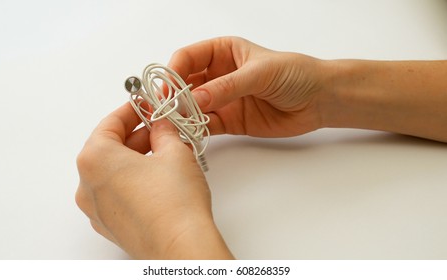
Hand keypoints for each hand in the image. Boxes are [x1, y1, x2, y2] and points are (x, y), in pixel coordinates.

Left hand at [76, 103, 232, 258]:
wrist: (181, 247)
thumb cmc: (174, 202)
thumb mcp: (174, 151)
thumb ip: (164, 131)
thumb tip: (161, 125)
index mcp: (95, 160)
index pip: (109, 124)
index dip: (131, 110)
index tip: (146, 105)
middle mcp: (87, 186)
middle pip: (108, 149)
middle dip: (136, 136)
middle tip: (160, 128)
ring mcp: (97, 210)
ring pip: (113, 173)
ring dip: (135, 159)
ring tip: (164, 153)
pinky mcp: (111, 226)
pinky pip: (117, 194)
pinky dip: (133, 181)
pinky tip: (158, 178)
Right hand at [168, 36, 326, 136]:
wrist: (319, 100)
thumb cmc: (294, 74)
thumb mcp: (260, 73)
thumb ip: (227, 86)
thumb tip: (195, 99)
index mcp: (222, 52)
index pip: (188, 58)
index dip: (174, 72)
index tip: (168, 89)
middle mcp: (218, 75)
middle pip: (185, 84)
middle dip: (173, 96)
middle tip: (166, 110)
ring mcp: (222, 99)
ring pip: (192, 106)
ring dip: (182, 115)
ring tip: (173, 125)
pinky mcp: (230, 121)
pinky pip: (206, 126)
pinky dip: (196, 130)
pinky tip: (189, 134)